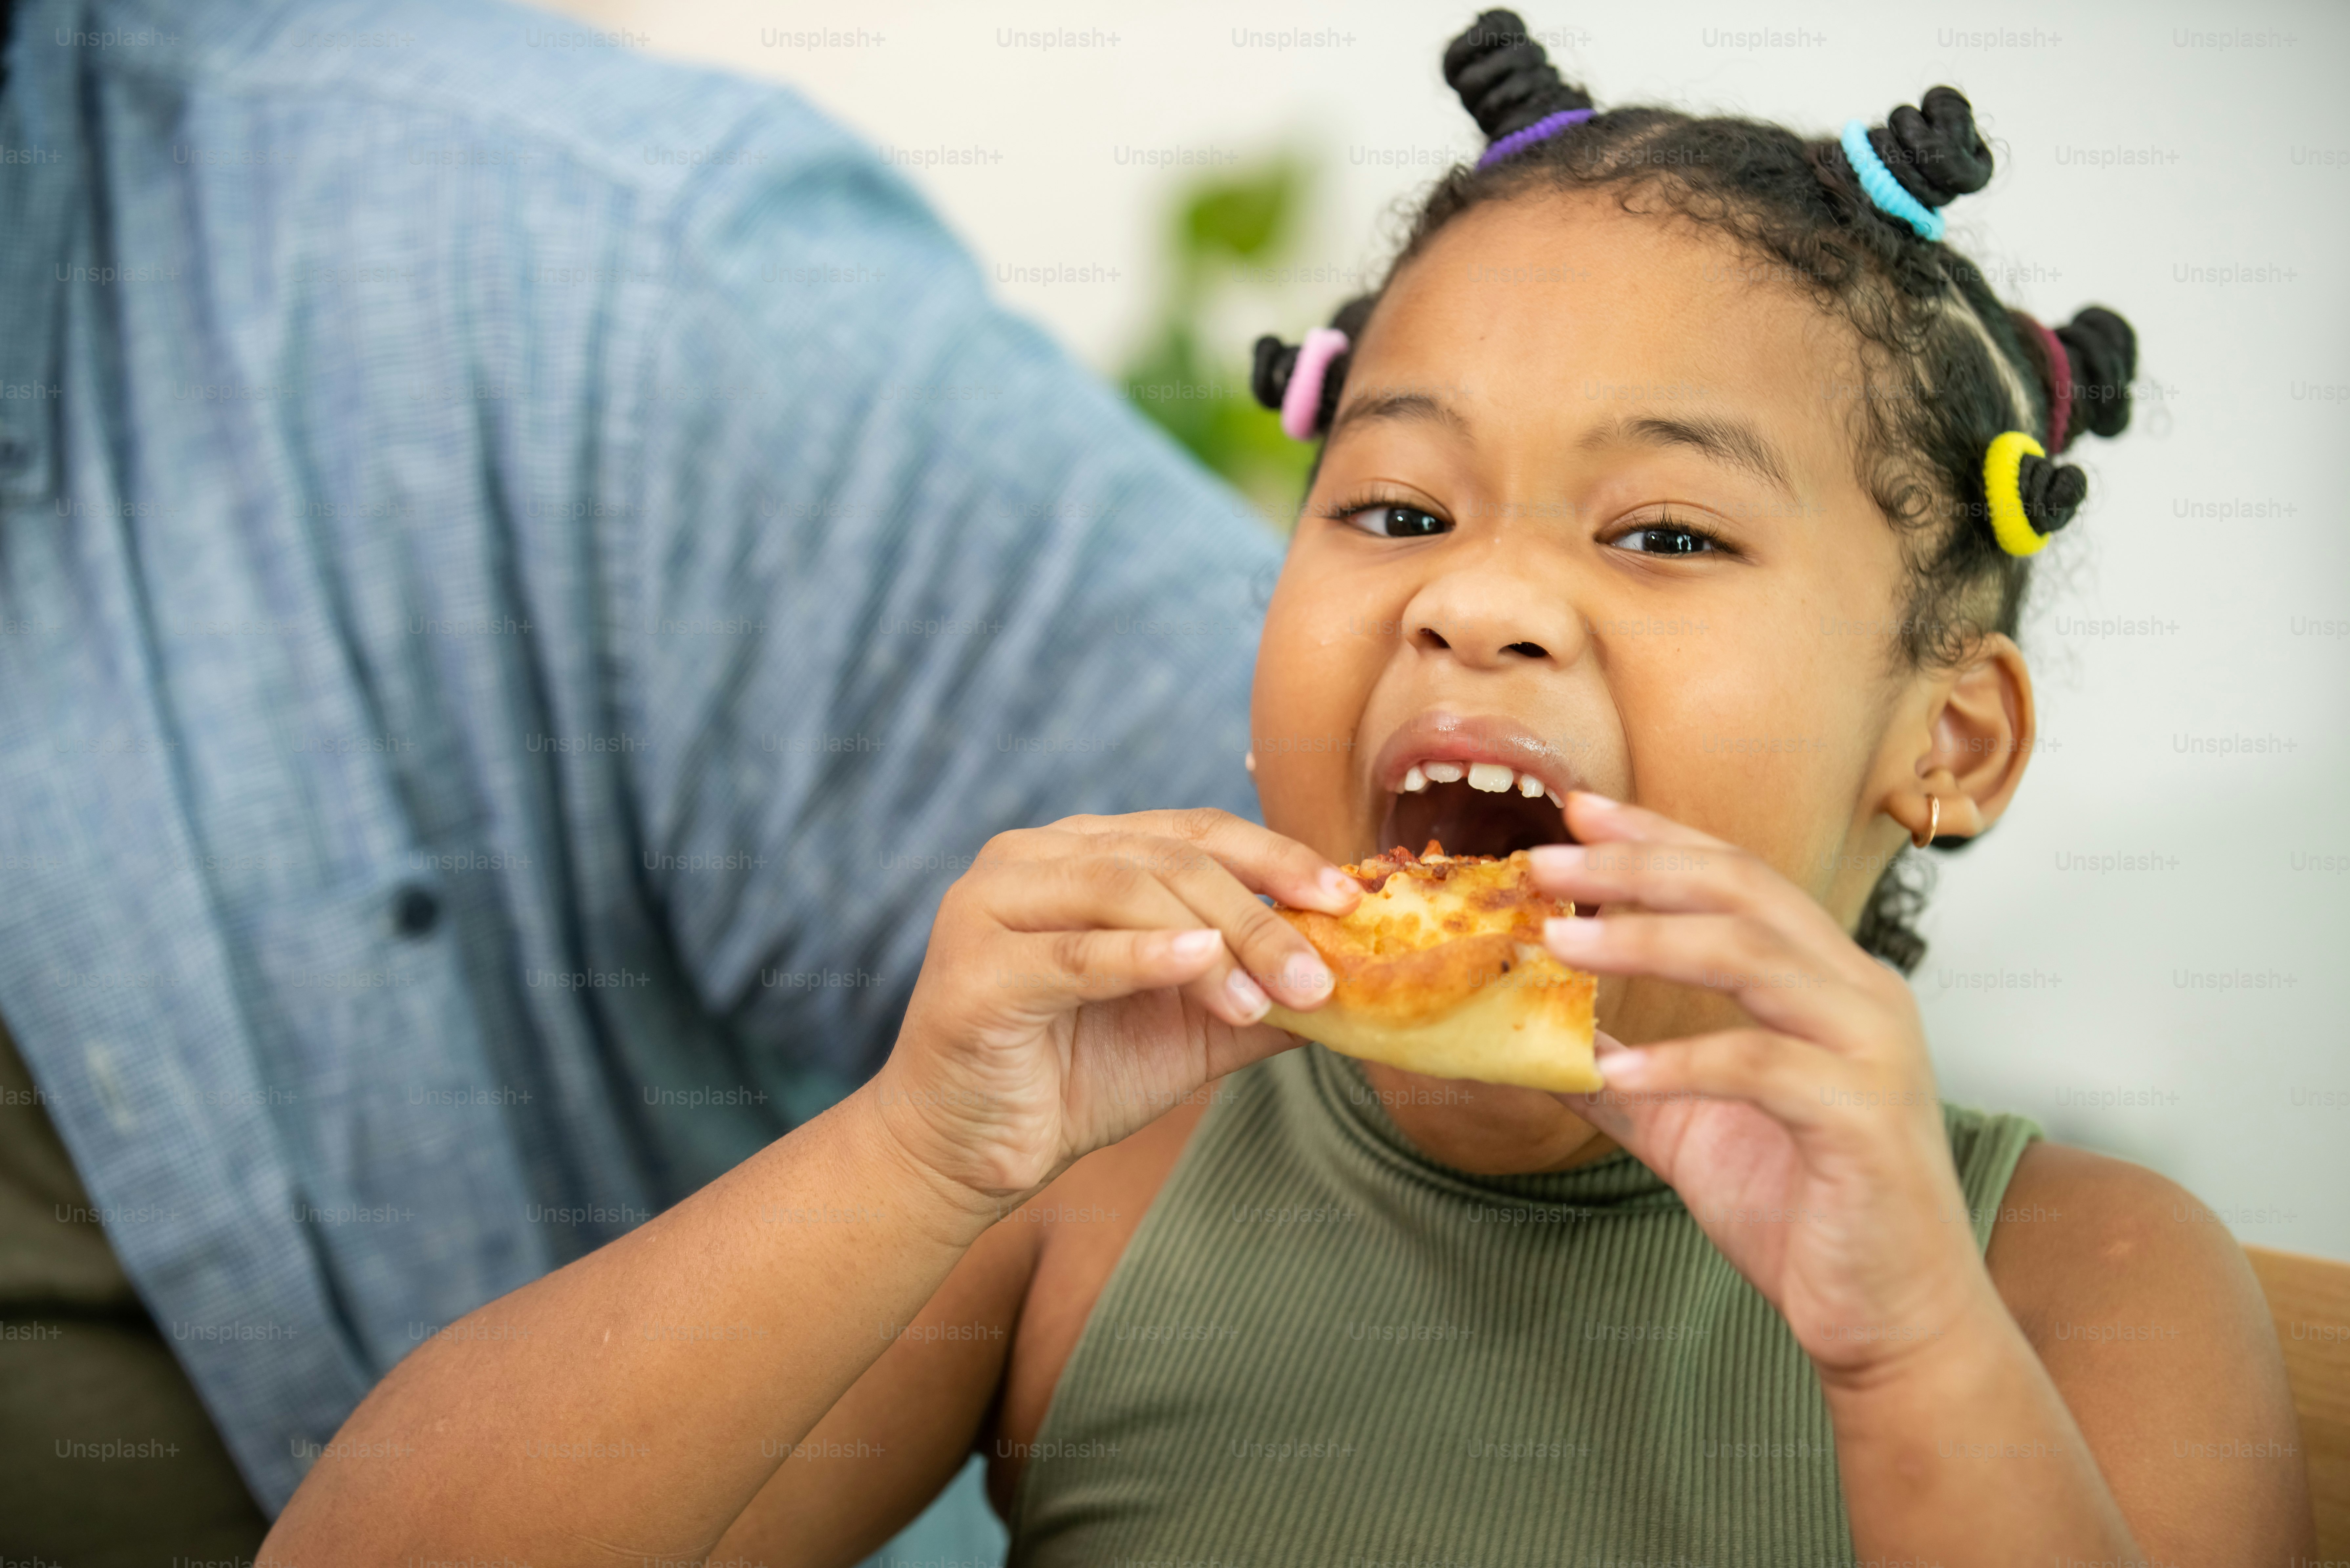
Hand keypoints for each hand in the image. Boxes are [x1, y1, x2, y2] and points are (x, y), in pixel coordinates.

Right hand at [868, 808, 1356, 1211]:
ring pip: (1124, 892)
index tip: (1349, 898)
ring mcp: (991, 903)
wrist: (970, 1154)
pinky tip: (1201, 966)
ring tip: (1267, 996)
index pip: (1194, 831)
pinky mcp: (973, 968)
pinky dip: (1141, 956)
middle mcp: (1031, 856)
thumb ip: (1257, 995)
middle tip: (1320, 975)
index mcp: (1082, 852)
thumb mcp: (1188, 1030)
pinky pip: (1072, 954)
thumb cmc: (1074, 1079)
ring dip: (1214, 940)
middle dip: (1256, 913)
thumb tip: (1363, 987)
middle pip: (1167, 859)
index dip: (1277, 856)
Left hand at [1531, 793, 2000, 1382]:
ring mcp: (1871, 1051)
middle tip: (1546, 861)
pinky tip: (1615, 1070)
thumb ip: (1624, 1077)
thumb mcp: (1688, 1128)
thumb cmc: (1802, 1210)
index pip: (1737, 875)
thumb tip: (1535, 1045)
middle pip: (1742, 893)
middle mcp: (1860, 994)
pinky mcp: (1864, 1119)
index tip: (1576, 812)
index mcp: (1827, 980)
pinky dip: (1684, 1063)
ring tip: (1561, 943)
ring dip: (1647, 942)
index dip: (1656, 838)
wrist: (1887, 1314)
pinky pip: (1764, 1066)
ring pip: (1754, 958)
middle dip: (1637, 868)